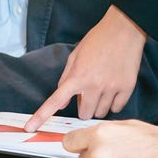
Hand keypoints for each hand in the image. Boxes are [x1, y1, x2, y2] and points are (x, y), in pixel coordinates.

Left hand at [29, 7, 148, 126]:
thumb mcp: (76, 56)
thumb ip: (66, 79)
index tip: (30, 127)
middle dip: (85, 107)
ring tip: (102, 89)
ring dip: (99, 106)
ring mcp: (112, 87)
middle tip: (88, 94)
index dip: (41, 116)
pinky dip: (113, 103)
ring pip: (101, 113)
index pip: (56, 100)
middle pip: (85, 114)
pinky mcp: (127, 88)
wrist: (124, 29)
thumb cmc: (98, 40)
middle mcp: (94, 85)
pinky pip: (117, 108)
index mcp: (77, 76)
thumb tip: (61, 104)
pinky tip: (113, 90)